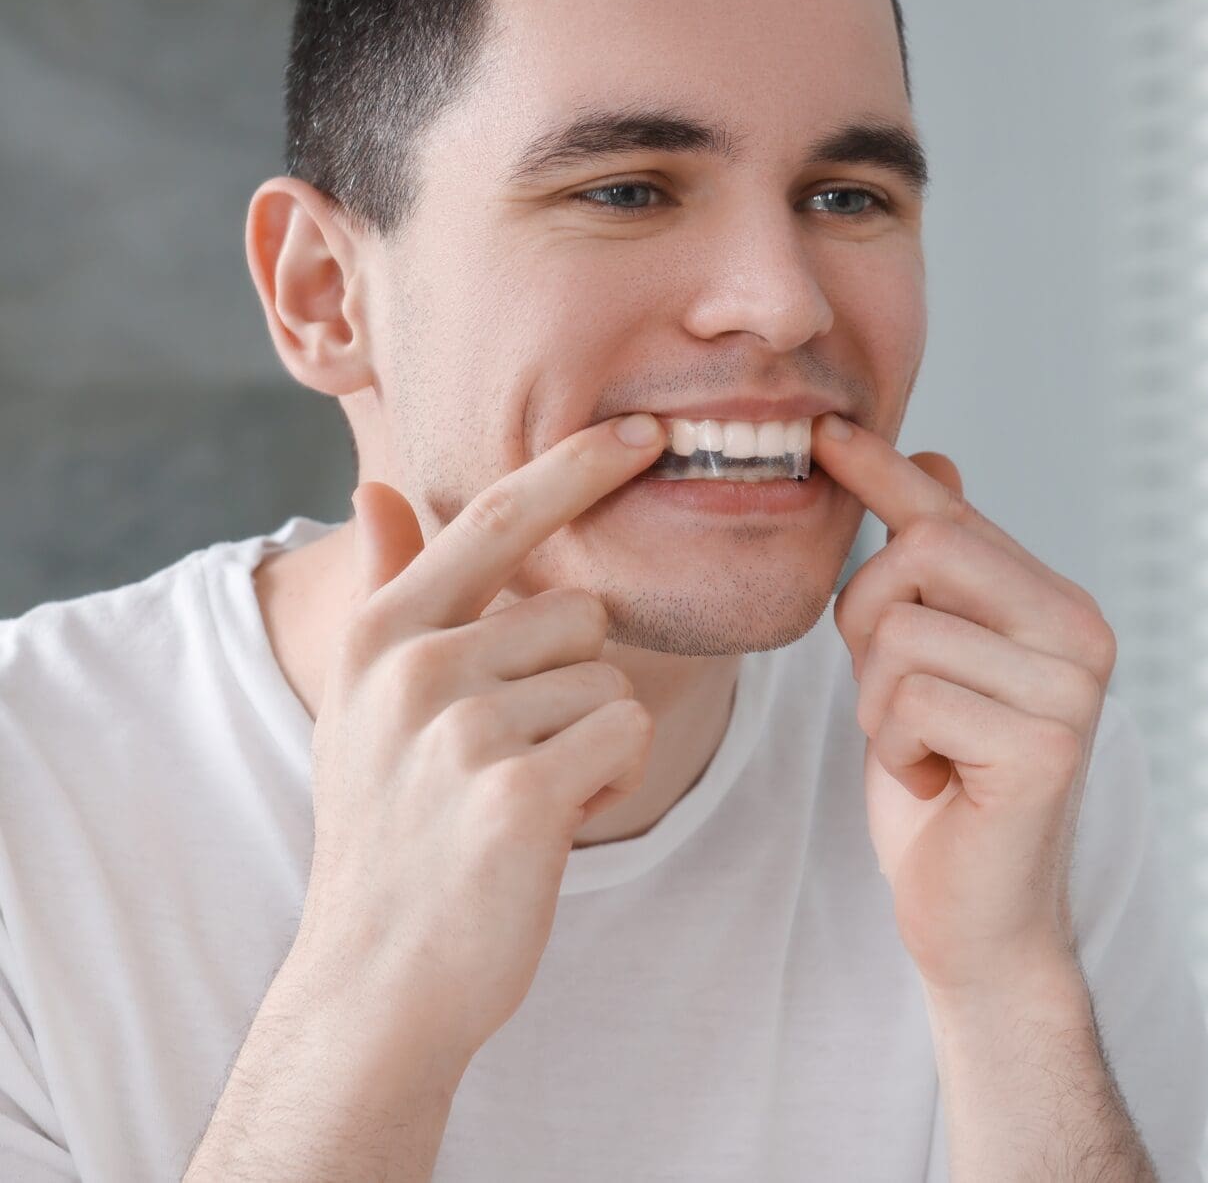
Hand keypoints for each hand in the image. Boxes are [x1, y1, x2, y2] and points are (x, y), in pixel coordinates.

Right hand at [290, 413, 666, 1073]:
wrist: (378, 978)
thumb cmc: (392, 832)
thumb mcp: (362, 705)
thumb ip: (385, 589)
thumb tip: (375, 486)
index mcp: (383, 634)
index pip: (496, 517)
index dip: (578, 465)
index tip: (647, 427)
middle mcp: (416, 667)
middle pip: (582, 614)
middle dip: (575, 685)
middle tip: (508, 762)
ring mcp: (463, 728)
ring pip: (612, 678)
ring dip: (594, 742)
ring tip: (520, 800)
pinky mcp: (518, 790)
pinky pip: (627, 732)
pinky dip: (611, 780)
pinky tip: (547, 828)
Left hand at [815, 418, 1118, 999]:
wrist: (978, 922)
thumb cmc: (945, 791)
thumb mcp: (924, 668)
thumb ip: (931, 580)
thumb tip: (938, 461)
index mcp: (1058, 607)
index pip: (952, 518)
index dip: (884, 473)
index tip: (825, 431)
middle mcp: (1083, 634)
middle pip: (924, 553)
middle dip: (867, 620)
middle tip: (890, 698)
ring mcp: (1072, 689)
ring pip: (905, 635)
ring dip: (879, 706)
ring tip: (924, 753)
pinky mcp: (1045, 746)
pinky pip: (911, 702)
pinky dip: (896, 751)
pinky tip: (939, 786)